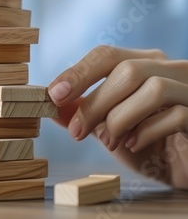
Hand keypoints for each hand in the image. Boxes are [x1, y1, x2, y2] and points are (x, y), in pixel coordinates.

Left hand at [48, 46, 187, 188]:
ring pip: (152, 88)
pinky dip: (147, 131)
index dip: (78, 73)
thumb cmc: (149, 144)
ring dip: (120, 118)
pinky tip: (134, 145)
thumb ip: (81, 114)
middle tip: (76, 131)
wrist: (185, 168)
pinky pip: (176, 114)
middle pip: (125, 70)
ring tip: (109, 142)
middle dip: (94, 102)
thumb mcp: (107, 128)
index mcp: (144, 63)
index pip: (106, 54)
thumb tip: (49, 105)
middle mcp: (169, 69)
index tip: (54, 95)